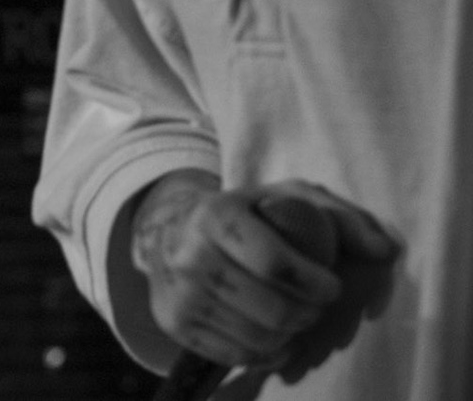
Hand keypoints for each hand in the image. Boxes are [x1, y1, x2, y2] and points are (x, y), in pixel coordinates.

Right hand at [131, 171, 400, 370]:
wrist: (169, 230)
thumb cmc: (247, 215)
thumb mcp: (291, 198)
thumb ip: (343, 218)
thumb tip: (385, 250)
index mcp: (217, 214)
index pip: (274, 263)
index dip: (316, 284)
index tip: (329, 286)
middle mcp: (190, 254)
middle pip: (272, 311)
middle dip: (308, 315)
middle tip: (313, 306)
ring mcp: (179, 292)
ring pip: (258, 340)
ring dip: (289, 336)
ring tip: (292, 316)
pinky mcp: (173, 322)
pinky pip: (238, 356)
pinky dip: (266, 352)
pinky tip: (269, 331)